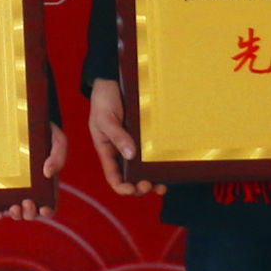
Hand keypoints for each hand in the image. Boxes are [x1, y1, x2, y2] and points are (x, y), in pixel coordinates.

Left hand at [2, 122, 69, 220]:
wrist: (23, 118)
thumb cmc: (44, 130)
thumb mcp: (57, 139)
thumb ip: (59, 154)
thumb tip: (48, 173)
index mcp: (47, 182)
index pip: (50, 203)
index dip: (48, 211)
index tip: (44, 209)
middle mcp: (31, 187)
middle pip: (32, 210)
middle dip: (29, 213)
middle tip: (26, 203)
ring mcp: (15, 186)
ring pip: (15, 209)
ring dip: (15, 214)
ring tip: (12, 208)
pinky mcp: (1, 182)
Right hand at [87, 79, 157, 194]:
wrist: (112, 81)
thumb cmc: (103, 100)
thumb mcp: (106, 119)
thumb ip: (117, 136)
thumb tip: (131, 155)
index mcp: (107, 150)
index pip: (113, 177)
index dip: (123, 187)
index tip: (134, 189)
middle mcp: (120, 151)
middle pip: (130, 178)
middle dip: (140, 186)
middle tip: (151, 185)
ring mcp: (133, 145)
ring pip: (142, 170)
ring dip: (152, 180)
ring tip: (162, 185)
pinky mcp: (143, 137)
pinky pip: (150, 155)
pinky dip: (157, 164)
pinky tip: (167, 168)